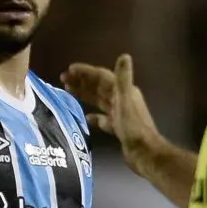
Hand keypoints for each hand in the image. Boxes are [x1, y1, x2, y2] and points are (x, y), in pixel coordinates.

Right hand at [61, 55, 159, 176]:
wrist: (143, 152)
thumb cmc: (133, 126)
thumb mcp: (126, 100)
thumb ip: (123, 78)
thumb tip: (125, 55)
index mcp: (123, 91)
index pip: (102, 76)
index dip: (86, 72)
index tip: (69, 69)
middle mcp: (122, 100)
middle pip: (99, 87)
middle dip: (82, 81)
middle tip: (63, 78)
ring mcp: (120, 114)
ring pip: (99, 101)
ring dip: (85, 94)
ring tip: (68, 90)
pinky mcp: (118, 128)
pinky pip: (103, 119)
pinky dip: (94, 116)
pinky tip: (85, 117)